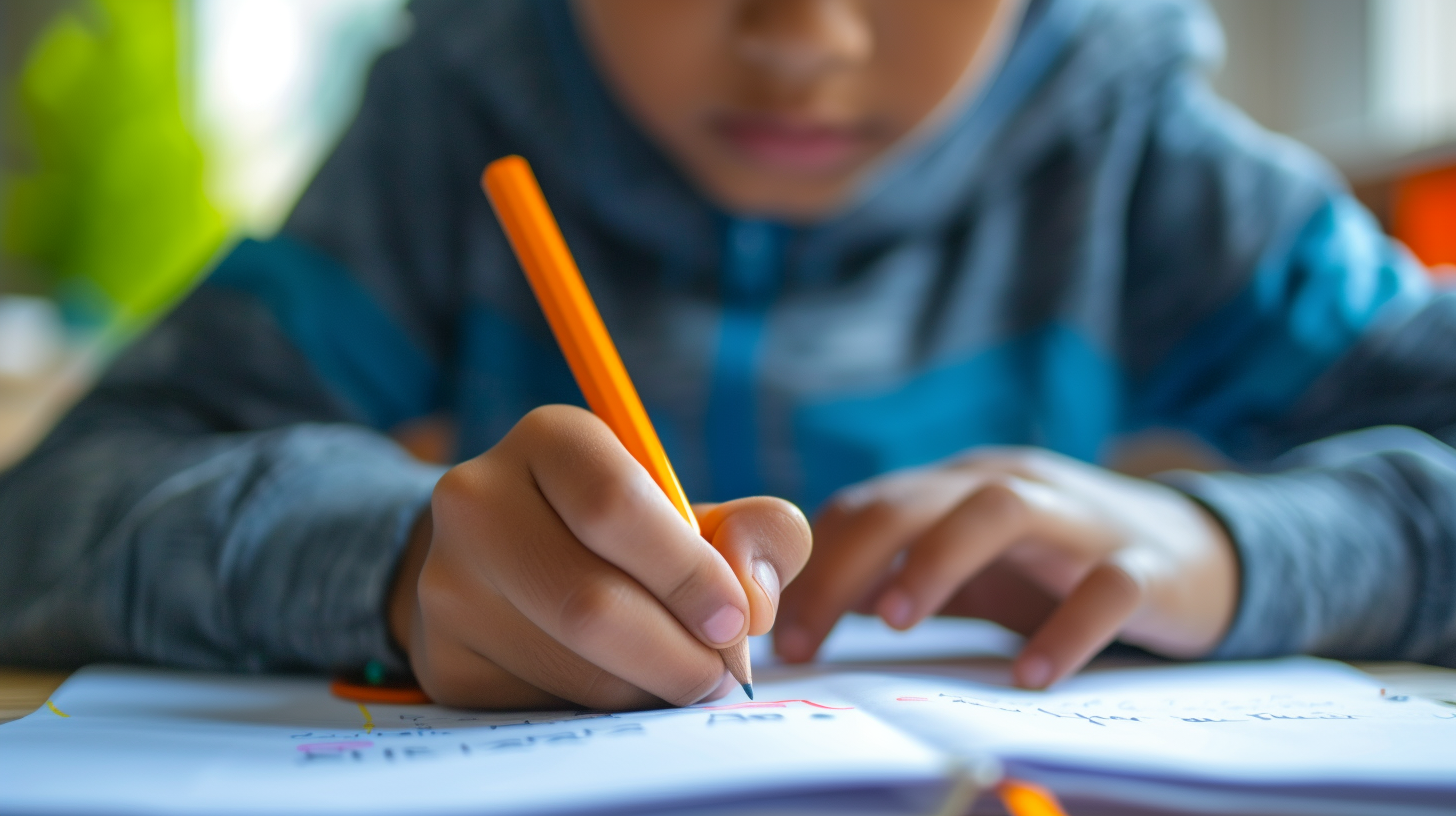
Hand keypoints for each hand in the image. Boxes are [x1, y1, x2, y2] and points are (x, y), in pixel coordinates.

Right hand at [388, 405, 811, 709]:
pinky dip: (605, 712)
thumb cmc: (632, 534)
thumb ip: (761, 534)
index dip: (688, 573)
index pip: (614, 507)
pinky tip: (619, 684)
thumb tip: (752, 599)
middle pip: (590, 603)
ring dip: (649, 690)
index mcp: (550, 439)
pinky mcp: (442, 661)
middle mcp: (477, 500)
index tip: (735, 621)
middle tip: (720, 675)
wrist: (511, 562)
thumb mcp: (701, 510)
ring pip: (575, 668)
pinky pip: (545, 707)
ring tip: (676, 675)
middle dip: (679, 655)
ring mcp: (447, 584)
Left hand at [773, 448, 1237, 687]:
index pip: (868, 507)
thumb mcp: (972, 565)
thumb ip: (897, 577)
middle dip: (848, 566)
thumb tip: (806, 617)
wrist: (1198, 551)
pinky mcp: (1146, 565)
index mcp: (959, 487)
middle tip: (809, 639)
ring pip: (1000, 511)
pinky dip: (1066, 629)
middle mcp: (1011, 486)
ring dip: (937, 561)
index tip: (781, 638)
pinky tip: (1030, 676)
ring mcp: (1080, 519)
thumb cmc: (1057, 564)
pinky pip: (1104, 588)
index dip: (813, 568)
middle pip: (915, 501)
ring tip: (893, 623)